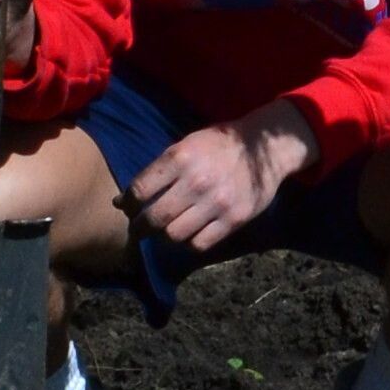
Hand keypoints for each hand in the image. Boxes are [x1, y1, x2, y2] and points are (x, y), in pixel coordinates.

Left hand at [131, 99, 316, 257]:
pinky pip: (200, 244)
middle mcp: (197, 181)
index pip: (140, 190)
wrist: (265, 148)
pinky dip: (188, 243)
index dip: (128, 203)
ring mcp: (217, 202)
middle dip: (140, 227)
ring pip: (174, 235)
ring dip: (163, 237)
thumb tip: (123, 200)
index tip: (128, 208)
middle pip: (154, 218)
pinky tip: (188, 234)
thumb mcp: (186, 145)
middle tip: (139, 229)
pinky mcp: (234, 219)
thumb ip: (158, 171)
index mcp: (180, 158)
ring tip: (164, 231)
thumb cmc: (218, 145)